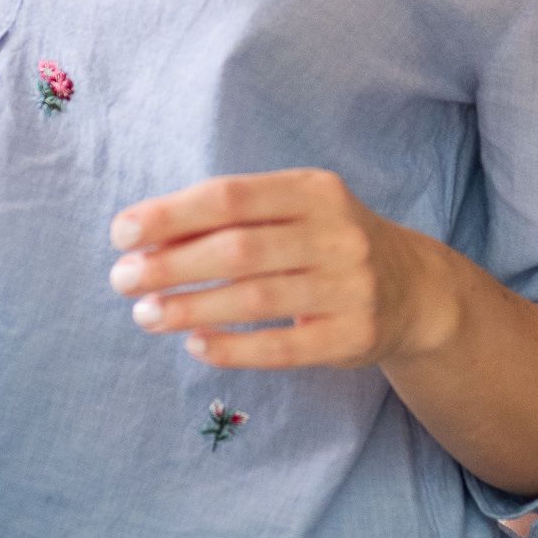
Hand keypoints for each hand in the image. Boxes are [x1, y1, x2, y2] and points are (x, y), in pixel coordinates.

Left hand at [108, 169, 448, 369]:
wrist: (416, 289)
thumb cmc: (328, 243)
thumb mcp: (294, 212)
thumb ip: (231, 219)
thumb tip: (145, 240)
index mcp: (313, 190)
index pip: (231, 196)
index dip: (171, 215)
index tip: (122, 233)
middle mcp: (336, 233)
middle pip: (238, 249)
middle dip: (171, 265)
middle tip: (121, 280)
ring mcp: (349, 286)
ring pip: (255, 299)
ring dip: (190, 308)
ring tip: (144, 315)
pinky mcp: (353, 336)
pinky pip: (283, 347)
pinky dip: (233, 348)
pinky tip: (194, 345)